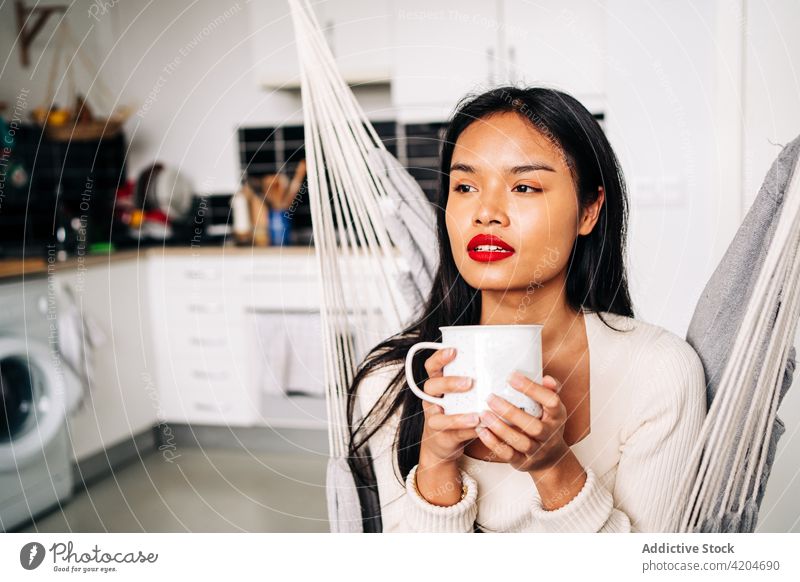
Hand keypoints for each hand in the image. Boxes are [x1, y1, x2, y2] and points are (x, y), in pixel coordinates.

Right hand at [417, 347, 480, 465]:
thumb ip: (472, 381)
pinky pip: (453, 434)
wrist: (442, 442)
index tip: (453, 351)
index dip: (439, 358)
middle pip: (431, 387)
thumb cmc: (457, 410)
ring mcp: (434, 419)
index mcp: (436, 385)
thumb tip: (504, 365)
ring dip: (458, 417)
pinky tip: (481, 429)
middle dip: (449, 383)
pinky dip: (467, 432)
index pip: (431, 367)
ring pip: (439, 417)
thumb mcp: (460, 394)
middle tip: (469, 382)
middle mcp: (431, 400)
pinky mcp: (442, 437)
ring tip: (477, 416)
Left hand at [475, 371, 569, 472]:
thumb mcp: (552, 408)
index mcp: (557, 416)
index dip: (533, 389)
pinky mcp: (523, 462)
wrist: (551, 458)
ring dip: (500, 428)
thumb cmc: (547, 425)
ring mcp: (537, 450)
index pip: (551, 402)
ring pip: (520, 442)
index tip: (512, 377)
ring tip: (483, 414)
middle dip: (511, 412)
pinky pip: (508, 455)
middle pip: (534, 426)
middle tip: (491, 398)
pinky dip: (494, 443)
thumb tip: (546, 378)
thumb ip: (549, 391)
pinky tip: (482, 430)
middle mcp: (549, 435)